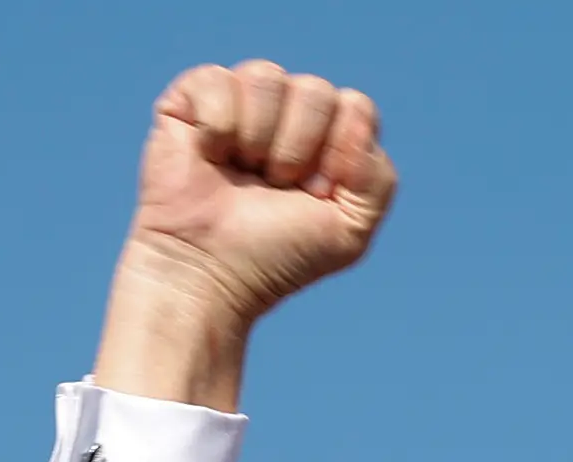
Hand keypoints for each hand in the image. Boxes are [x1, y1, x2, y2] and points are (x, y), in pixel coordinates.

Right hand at [96, 63, 397, 409]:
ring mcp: (241, 101)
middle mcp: (287, 112)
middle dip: (296, 149)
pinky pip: (218, 79)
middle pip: (316, 91)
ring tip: (241, 173)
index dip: (338, 153)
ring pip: (267, 77)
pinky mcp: (193, 98)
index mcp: (328, 137)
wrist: (207, 274)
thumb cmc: (275, 257)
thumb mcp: (350, 231)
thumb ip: (379, 178)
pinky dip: (217, 125)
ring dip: (257, 138)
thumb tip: (355, 114)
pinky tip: (209, 155)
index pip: (355, 108)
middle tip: (273, 186)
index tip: (315, 194)